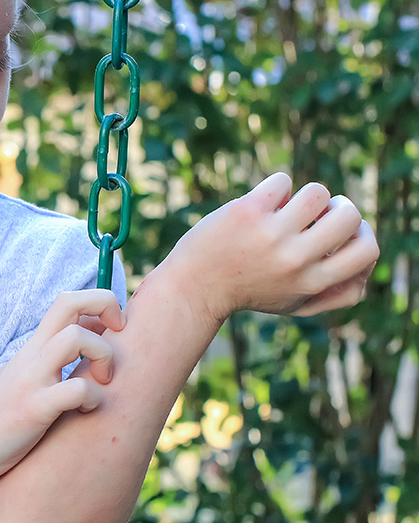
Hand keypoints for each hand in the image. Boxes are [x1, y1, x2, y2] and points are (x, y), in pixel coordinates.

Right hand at [0, 289, 124, 483]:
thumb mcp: (23, 382)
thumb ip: (49, 367)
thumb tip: (84, 362)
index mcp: (33, 349)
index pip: (68, 302)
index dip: (99, 305)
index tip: (112, 334)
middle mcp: (33, 356)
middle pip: (71, 301)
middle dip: (107, 306)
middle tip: (117, 338)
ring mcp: (32, 381)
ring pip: (75, 338)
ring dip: (103, 355)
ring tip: (104, 382)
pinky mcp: (32, 410)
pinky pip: (74, 390)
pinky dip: (92, 398)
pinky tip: (85, 411)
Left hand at [166, 172, 378, 319]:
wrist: (193, 287)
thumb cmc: (248, 291)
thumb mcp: (294, 303)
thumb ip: (334, 293)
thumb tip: (367, 268)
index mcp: (312, 282)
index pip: (368, 251)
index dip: (362, 234)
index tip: (341, 233)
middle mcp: (295, 261)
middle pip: (350, 215)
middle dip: (339, 207)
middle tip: (316, 214)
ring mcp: (271, 235)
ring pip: (318, 192)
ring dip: (305, 195)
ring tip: (288, 207)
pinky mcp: (247, 213)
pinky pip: (282, 181)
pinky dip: (275, 188)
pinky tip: (261, 204)